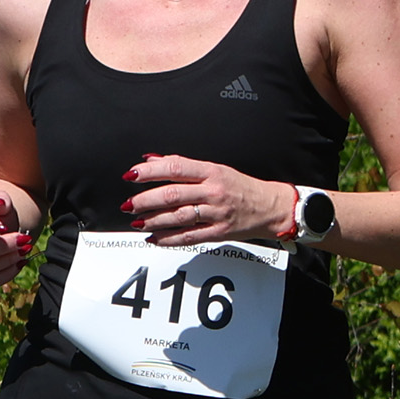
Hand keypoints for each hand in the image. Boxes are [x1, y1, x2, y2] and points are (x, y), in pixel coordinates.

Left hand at [124, 157, 288, 247]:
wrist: (271, 207)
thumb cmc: (240, 186)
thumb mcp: (215, 169)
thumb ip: (183, 165)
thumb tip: (151, 160)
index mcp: (212, 172)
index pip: (176, 168)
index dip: (150, 172)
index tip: (131, 175)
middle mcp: (213, 192)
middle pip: (173, 194)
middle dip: (145, 200)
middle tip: (128, 204)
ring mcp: (216, 214)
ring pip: (178, 216)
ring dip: (153, 220)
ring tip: (136, 221)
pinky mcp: (218, 233)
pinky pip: (189, 236)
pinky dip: (168, 238)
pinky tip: (153, 237)